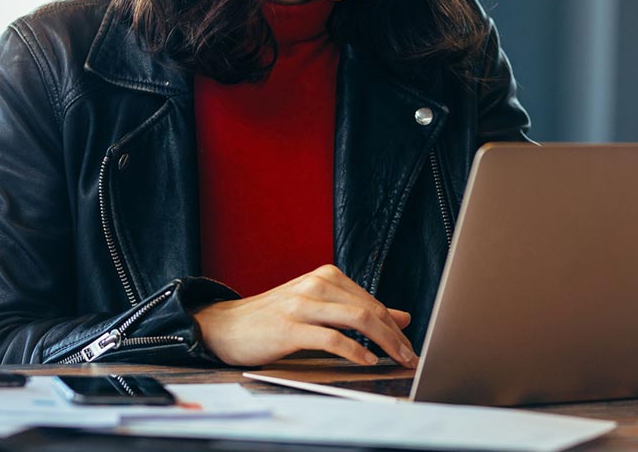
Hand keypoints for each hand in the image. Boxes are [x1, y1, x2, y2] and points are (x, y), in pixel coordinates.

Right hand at [192, 264, 418, 368]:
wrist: (226, 325)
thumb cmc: (275, 318)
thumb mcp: (320, 307)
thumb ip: (357, 310)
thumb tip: (402, 317)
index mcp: (327, 276)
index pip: (372, 301)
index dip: (395, 326)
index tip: (410, 346)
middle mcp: (317, 284)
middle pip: (370, 309)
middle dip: (396, 336)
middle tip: (411, 357)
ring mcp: (303, 303)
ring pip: (357, 319)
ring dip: (384, 342)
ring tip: (397, 359)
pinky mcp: (290, 327)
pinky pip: (332, 338)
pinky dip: (354, 351)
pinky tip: (367, 360)